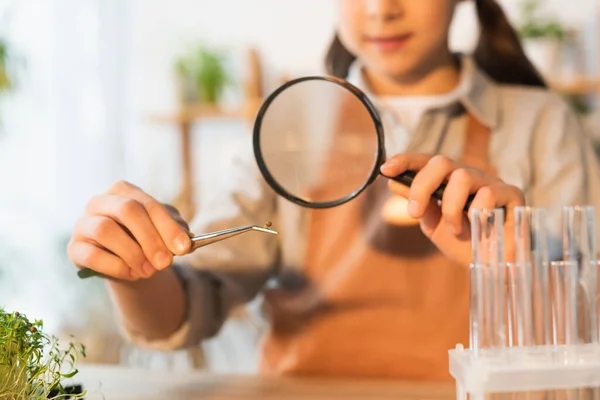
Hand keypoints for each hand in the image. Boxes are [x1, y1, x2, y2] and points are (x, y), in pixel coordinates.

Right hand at [67, 181, 191, 280]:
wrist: (127, 261)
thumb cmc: (147, 239)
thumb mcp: (165, 231)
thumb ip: (176, 232)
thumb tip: (185, 242)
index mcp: (123, 191)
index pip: (148, 204)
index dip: (168, 226)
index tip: (184, 247)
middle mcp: (100, 201)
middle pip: (127, 210)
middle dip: (150, 238)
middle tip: (166, 262)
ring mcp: (83, 223)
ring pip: (106, 230)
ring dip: (133, 254)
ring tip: (149, 270)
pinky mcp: (74, 248)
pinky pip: (92, 255)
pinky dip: (116, 267)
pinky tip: (131, 273)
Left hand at [380, 154, 524, 265]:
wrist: (493, 267)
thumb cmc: (464, 243)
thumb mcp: (434, 225)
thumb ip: (418, 204)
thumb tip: (393, 183)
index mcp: (449, 181)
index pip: (426, 162)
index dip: (406, 160)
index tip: (385, 169)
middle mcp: (469, 176)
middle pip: (442, 162)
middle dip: (422, 186)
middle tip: (414, 212)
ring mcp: (491, 182)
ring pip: (463, 176)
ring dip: (451, 207)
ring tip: (455, 229)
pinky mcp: (512, 194)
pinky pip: (489, 194)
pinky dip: (477, 214)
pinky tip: (479, 228)